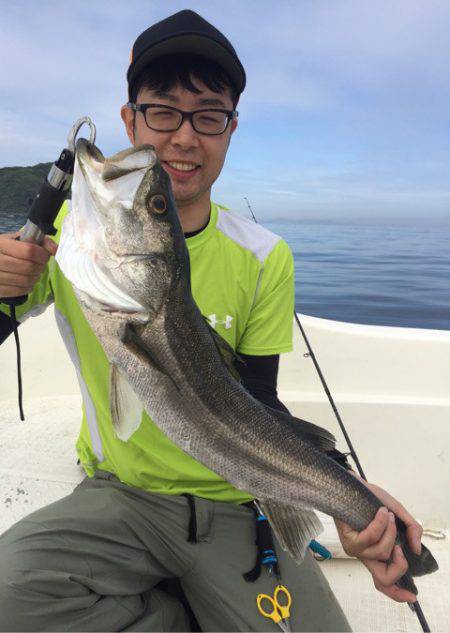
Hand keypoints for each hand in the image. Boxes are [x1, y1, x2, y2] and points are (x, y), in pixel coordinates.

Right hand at [0, 231, 56, 297]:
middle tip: (40, 265)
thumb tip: (55, 249)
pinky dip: (27, 287)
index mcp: (0, 244)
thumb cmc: (7, 248)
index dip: (42, 255)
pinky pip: (18, 291)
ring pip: (24, 280)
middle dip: (40, 267)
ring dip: (35, 278)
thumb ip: (39, 241)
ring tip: (35, 273)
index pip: (29, 251)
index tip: (45, 256)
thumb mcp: (18, 239)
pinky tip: (27, 282)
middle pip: (28, 267)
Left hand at [334, 477, 422, 602]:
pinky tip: (381, 512)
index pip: (384, 581)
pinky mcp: (349, 540)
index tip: (412, 596)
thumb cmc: (372, 500)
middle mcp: (365, 555)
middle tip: (400, 547)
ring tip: (387, 514)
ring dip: (391, 531)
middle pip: (383, 578)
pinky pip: (370, 537)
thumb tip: (416, 549)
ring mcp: (356, 550)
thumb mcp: (398, 513)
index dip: (397, 594)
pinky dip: (380, 524)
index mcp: (376, 553)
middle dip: (399, 564)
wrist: (352, 485)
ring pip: (382, 552)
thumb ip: (411, 530)